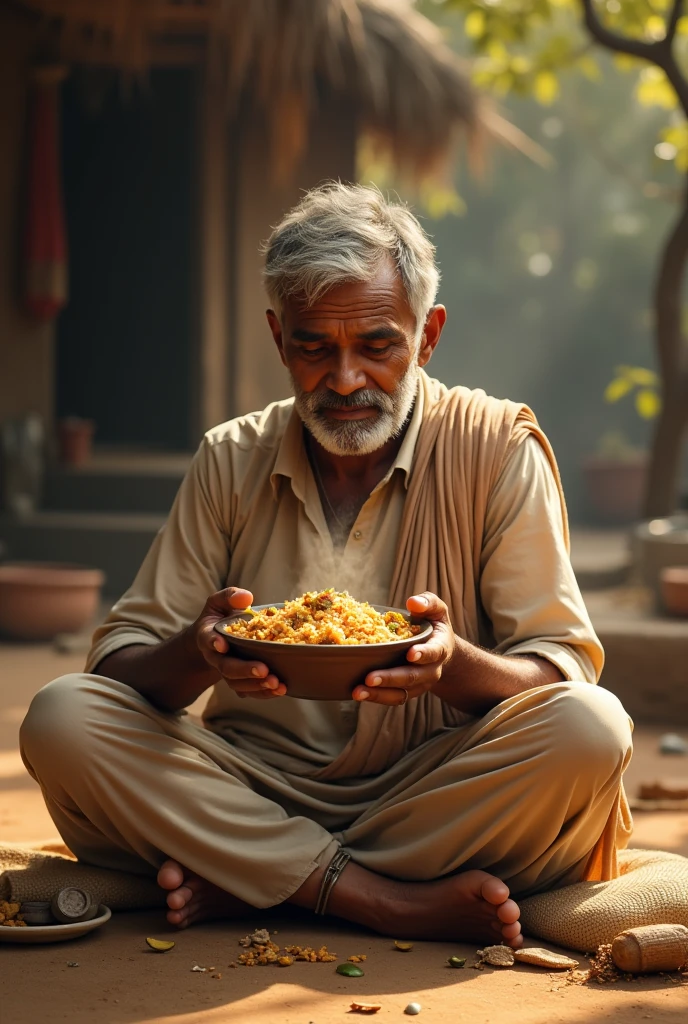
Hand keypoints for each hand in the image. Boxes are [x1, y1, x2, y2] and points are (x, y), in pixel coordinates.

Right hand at [195, 587, 286, 699]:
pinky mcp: (240, 681)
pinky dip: (263, 693)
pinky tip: (280, 690)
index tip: (222, 645)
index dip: (214, 643)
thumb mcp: (220, 602)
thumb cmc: (220, 618)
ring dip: (257, 685)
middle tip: (263, 670)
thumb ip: (230, 596)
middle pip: (226, 668)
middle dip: (244, 670)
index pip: (208, 640)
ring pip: (238, 684)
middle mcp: (216, 657)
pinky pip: (249, 692)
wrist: (214, 640)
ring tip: (276, 683)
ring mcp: (228, 672)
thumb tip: (247, 597)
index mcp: (209, 636)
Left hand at [352, 592, 455, 706]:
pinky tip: (359, 694)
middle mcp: (431, 670)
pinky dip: (376, 698)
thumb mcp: (436, 610)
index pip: (434, 652)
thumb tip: (413, 602)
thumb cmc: (434, 627)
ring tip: (359, 692)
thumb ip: (428, 603)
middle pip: (412, 677)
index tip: (410, 653)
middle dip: (391, 678)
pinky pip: (393, 698)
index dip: (423, 654)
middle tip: (370, 678)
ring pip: (401, 693)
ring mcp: (419, 684)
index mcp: (439, 648)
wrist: (442, 653)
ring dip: (379, 694)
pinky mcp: (407, 692)